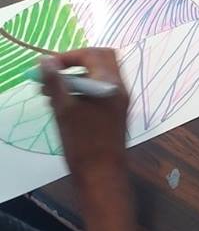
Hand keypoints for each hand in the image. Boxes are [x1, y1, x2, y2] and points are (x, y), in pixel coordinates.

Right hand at [40, 48, 128, 190]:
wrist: (103, 176)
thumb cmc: (83, 144)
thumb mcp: (64, 110)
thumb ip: (55, 82)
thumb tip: (45, 60)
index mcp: (111, 83)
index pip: (92, 54)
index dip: (68, 57)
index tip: (48, 67)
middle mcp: (120, 88)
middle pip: (101, 60)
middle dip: (76, 63)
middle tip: (55, 74)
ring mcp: (120, 100)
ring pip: (100, 76)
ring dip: (77, 78)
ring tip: (52, 93)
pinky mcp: (116, 112)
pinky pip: (101, 90)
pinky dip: (84, 90)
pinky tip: (65, 105)